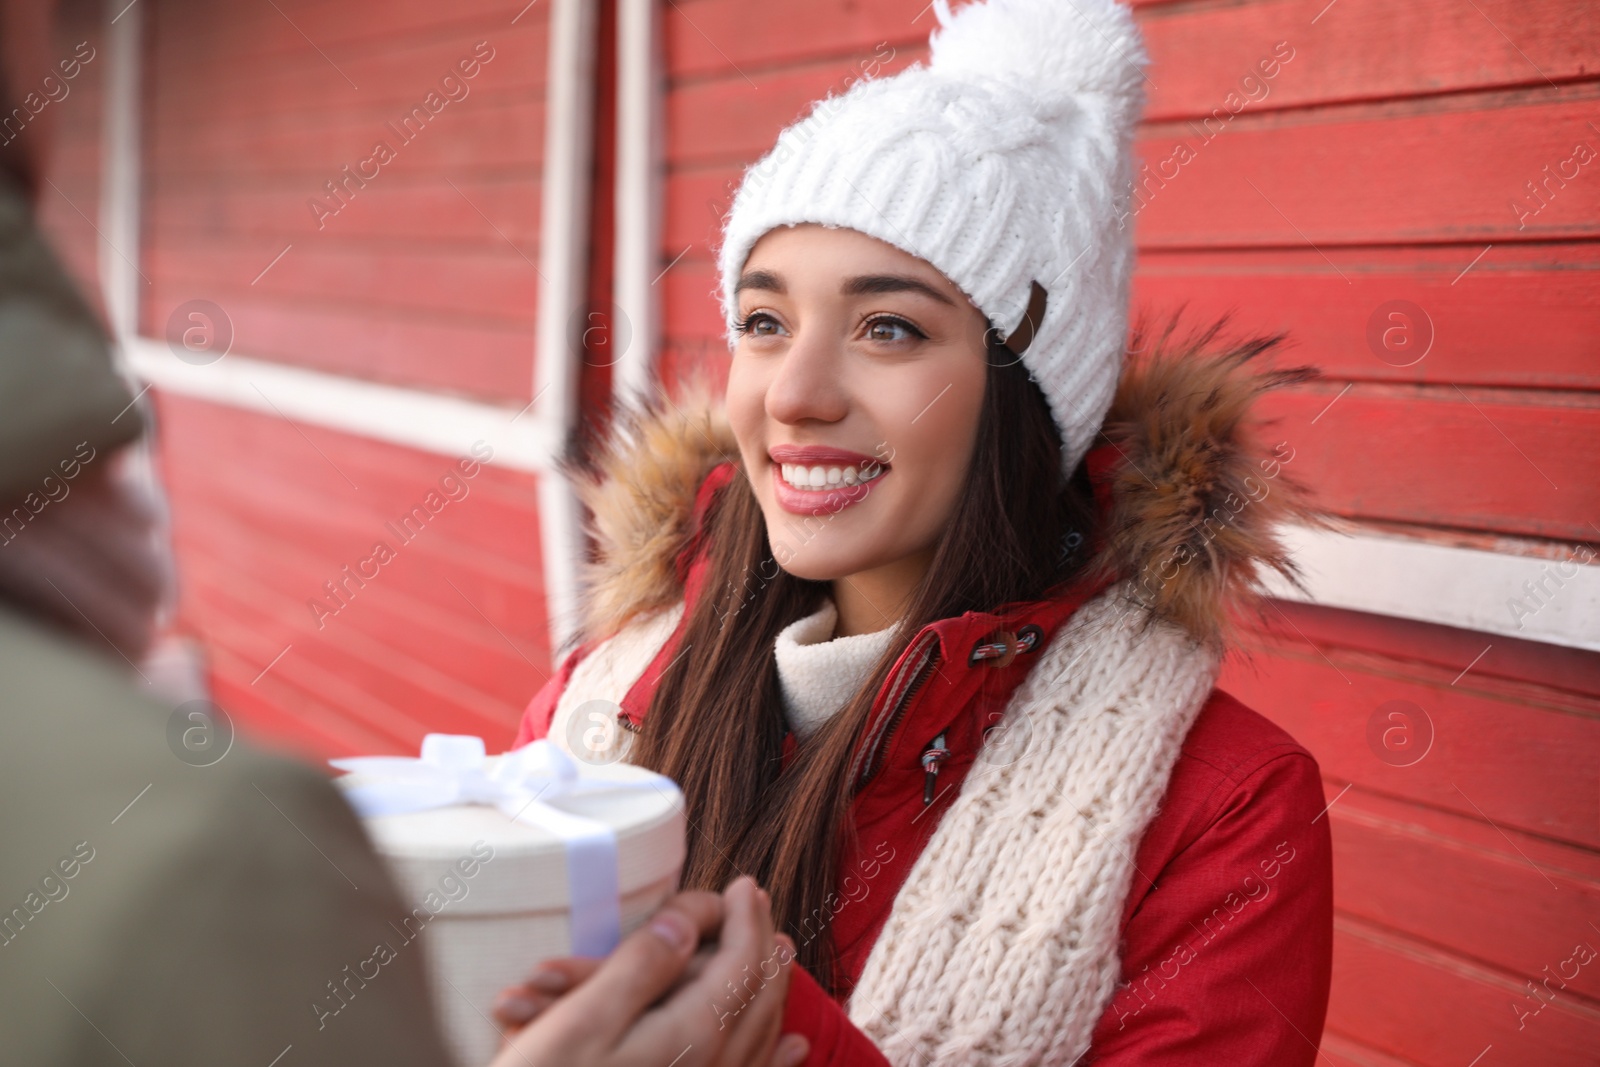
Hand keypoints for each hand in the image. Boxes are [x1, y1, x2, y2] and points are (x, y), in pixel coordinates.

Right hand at [486, 876, 807, 1066]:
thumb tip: (686, 925)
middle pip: (759, 997)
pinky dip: (778, 1055)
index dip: (745, 917)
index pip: (741, 962)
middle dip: (763, 945)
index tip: (742, 884)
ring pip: (763, 1036)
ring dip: (774, 989)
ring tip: (780, 954)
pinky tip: (794, 1048)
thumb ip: (639, 968)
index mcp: (693, 1035)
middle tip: (759, 904)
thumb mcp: (580, 1022)